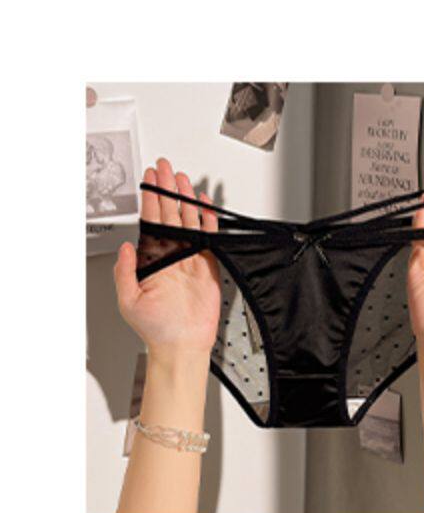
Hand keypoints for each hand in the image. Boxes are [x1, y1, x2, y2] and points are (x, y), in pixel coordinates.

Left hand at [114, 157, 220, 354]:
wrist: (182, 345)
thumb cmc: (156, 328)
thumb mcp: (129, 301)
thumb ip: (125, 273)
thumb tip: (125, 247)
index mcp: (152, 260)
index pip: (151, 221)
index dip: (150, 199)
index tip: (149, 180)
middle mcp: (170, 254)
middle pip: (169, 213)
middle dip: (166, 189)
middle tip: (164, 168)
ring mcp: (189, 256)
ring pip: (188, 219)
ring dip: (185, 198)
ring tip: (182, 178)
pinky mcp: (207, 263)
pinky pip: (208, 235)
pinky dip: (208, 219)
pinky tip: (204, 204)